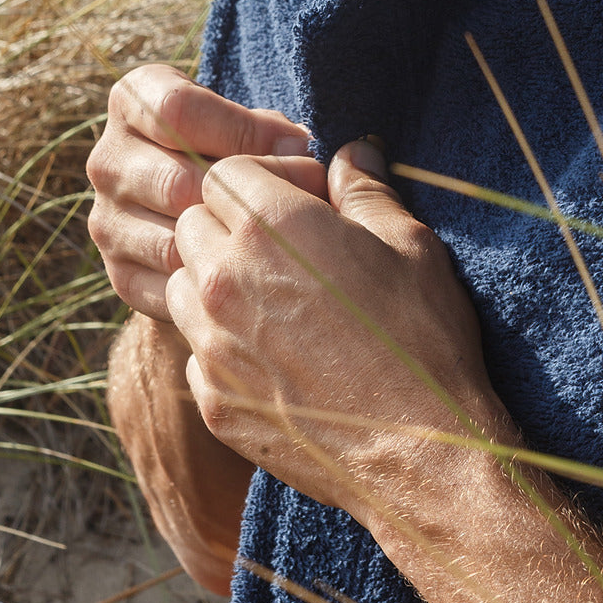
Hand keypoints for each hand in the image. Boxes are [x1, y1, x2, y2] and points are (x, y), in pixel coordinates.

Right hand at [87, 64, 311, 320]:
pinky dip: (216, 285)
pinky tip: (251, 274)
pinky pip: (171, 286)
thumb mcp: (249, 124)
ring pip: (173, 240)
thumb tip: (297, 150)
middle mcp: (107, 159)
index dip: (242, 129)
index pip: (177, 109)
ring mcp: (106, 220)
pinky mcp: (119, 274)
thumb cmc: (237, 152)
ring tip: (280, 240)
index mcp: (132, 101)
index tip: (294, 146)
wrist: (197, 218)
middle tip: (299, 203)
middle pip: (176, 181)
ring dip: (233, 246)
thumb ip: (269, 130)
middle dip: (246, 195)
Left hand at [166, 139, 512, 520]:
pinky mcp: (211, 399)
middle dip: (227, 224)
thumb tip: (353, 151)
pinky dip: (220, 344)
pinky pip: (194, 350)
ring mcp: (211, 342)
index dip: (258, 180)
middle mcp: (225, 276)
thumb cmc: (422, 338)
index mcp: (272, 224)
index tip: (293, 201)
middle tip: (281, 248)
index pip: (223, 172)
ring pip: (181, 284)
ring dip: (213, 281)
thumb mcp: (409, 244)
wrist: (420, 451)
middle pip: (191, 222)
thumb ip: (366, 189)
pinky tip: (272, 355)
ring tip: (271, 299)